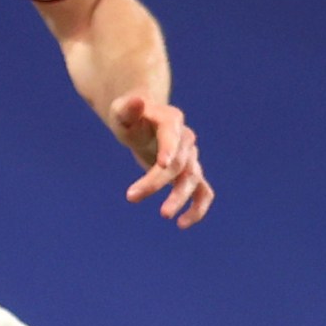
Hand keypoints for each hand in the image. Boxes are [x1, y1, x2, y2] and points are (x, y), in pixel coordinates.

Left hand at [109, 93, 213, 227]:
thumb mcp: (122, 112)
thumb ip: (128, 109)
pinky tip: (182, 224)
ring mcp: (190, 157)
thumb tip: (137, 101)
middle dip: (156, 181)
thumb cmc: (130, 117)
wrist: (142, 122)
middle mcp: (186, 139)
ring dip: (180, 198)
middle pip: (177, 163)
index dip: (169, 149)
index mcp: (171, 121)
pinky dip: (198, 208)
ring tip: (165, 216)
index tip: (162, 164)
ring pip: (192, 179)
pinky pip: (203, 192)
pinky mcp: (190, 173)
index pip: (173, 135)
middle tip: (130, 197)